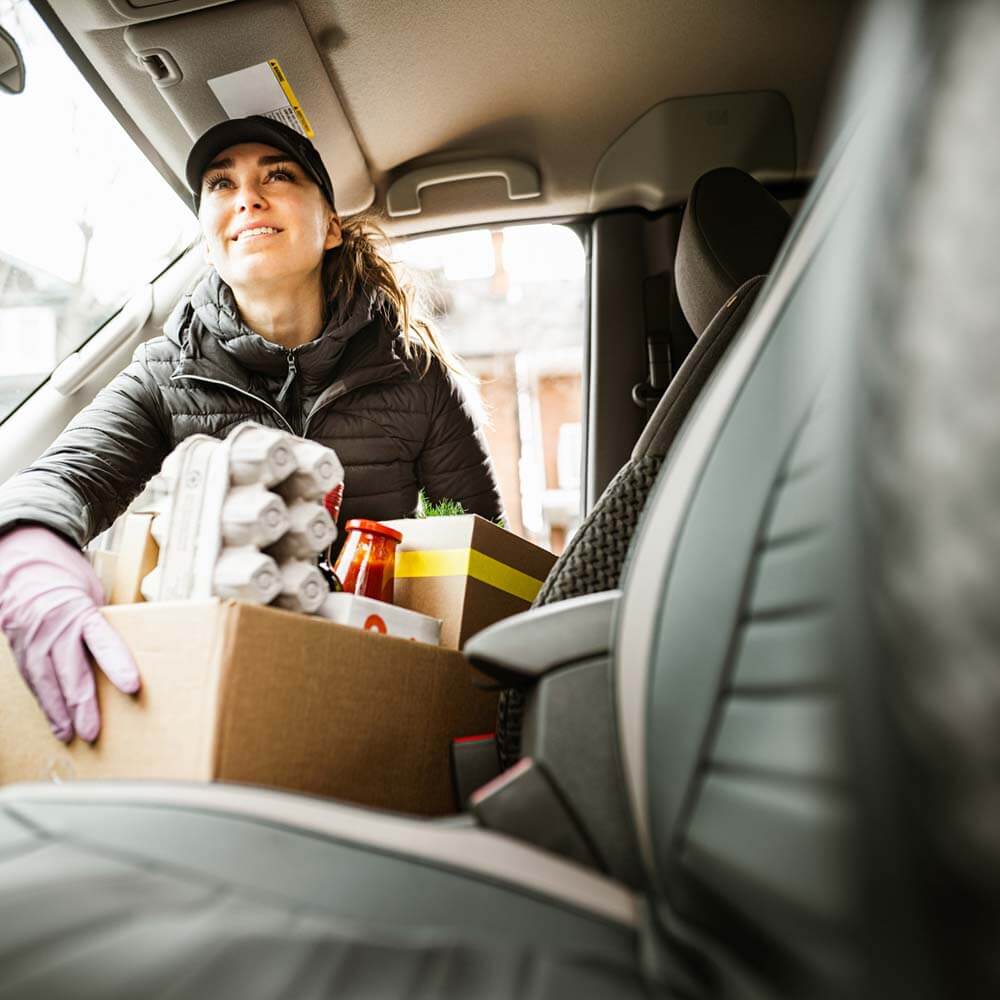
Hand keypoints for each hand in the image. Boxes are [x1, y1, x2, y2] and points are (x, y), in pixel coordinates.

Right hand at [0, 526, 140, 741]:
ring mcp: (33, 640)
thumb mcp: (93, 589)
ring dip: (59, 711)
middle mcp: (55, 629)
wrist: (19, 559)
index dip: (118, 664)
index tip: (132, 685)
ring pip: (47, 682)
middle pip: (71, 672)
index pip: (103, 641)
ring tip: (70, 734)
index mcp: (80, 610)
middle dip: (82, 705)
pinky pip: (32, 679)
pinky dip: (44, 701)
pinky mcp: (19, 649)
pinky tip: (53, 719)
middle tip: (93, 731)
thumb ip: (103, 619)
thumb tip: (123, 647)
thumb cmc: (64, 573)